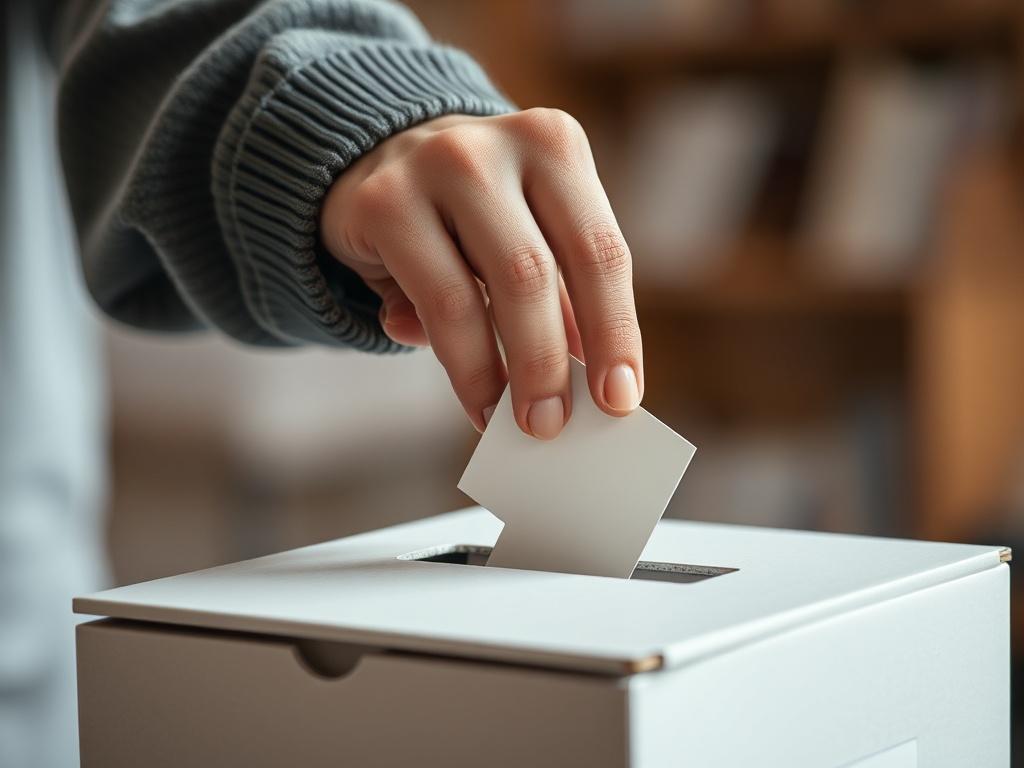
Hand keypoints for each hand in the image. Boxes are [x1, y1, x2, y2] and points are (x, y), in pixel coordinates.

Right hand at [320, 109, 641, 439]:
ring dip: (502, 371)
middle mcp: (495, 148)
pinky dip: (461, 364)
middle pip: (537, 272)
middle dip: (550, 362)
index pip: (599, 251)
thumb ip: (558, 295)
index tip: (620, 397)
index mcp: (553, 146)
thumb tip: (588, 380)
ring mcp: (433, 167)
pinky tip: (477, 399)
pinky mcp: (382, 202)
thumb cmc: (475, 213)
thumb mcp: (527, 235)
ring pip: (482, 290)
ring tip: (516, 422)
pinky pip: (432, 302)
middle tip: (555, 425)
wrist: (381, 160)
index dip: (614, 331)